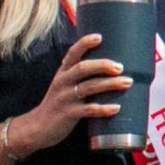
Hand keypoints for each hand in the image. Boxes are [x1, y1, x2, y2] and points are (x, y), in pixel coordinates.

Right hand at [15, 34, 128, 152]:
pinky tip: (116, 108)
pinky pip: (88, 110)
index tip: (99, 37)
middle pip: (82, 68)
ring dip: (109, 84)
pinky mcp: (68, 114)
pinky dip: (103, 109)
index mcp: (63, 72)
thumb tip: (109, 65)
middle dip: (102, 65)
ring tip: (126, 82)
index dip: (84, 44)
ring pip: (88, 87)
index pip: (72, 53)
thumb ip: (79, 75)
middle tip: (120, 67)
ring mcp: (65, 98)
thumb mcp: (64, 84)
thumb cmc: (59, 102)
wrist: (38, 127)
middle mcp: (63, 82)